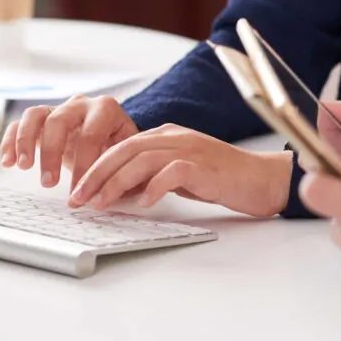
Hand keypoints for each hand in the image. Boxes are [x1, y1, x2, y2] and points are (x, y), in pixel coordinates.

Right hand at [0, 95, 138, 190]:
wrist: (116, 137)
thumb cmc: (123, 150)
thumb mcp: (129, 156)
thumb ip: (121, 171)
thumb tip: (107, 197)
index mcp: (106, 109)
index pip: (90, 135)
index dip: (83, 166)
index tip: (79, 192)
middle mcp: (80, 104)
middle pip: (58, 121)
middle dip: (51, 154)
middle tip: (48, 183)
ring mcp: (58, 109)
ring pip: (34, 116)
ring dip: (25, 142)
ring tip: (23, 167)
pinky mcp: (41, 119)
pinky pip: (20, 123)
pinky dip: (11, 140)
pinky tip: (8, 162)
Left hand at [69, 124, 292, 216]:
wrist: (262, 179)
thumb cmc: (219, 179)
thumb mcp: (177, 175)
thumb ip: (150, 177)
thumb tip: (117, 193)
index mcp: (165, 135)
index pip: (120, 147)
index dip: (95, 169)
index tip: (78, 193)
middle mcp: (174, 137)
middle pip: (124, 150)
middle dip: (96, 176)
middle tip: (79, 200)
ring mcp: (189, 149)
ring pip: (141, 159)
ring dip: (116, 183)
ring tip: (101, 205)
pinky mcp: (204, 166)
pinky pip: (172, 172)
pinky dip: (154, 187)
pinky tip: (143, 203)